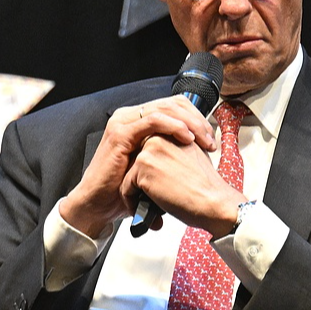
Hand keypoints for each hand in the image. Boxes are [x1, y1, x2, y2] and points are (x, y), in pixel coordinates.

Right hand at [59, 95, 216, 238]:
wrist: (99, 205)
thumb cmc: (125, 188)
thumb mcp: (153, 165)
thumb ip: (170, 152)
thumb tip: (198, 150)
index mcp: (139, 119)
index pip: (174, 106)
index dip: (196, 117)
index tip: (211, 137)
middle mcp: (131, 116)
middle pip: (173, 103)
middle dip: (197, 119)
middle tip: (211, 139)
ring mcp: (124, 122)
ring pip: (165, 109)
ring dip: (190, 122)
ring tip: (204, 139)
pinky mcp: (120, 134)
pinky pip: (152, 121)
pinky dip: (173, 126)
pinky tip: (187, 137)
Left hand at [122, 133, 247, 237]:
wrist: (214, 201)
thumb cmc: (208, 185)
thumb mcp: (193, 156)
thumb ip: (175, 151)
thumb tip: (162, 161)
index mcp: (171, 132)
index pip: (147, 152)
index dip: (151, 174)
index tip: (159, 189)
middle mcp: (158, 136)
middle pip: (135, 162)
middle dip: (141, 182)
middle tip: (154, 199)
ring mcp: (149, 150)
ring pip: (128, 175)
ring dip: (136, 193)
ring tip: (150, 207)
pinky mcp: (142, 167)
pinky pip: (125, 188)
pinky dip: (133, 203)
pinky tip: (148, 212)